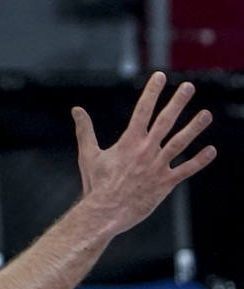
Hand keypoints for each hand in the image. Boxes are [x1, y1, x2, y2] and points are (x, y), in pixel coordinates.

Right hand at [72, 72, 215, 235]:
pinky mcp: (166, 182)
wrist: (106, 211)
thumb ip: (85, 130)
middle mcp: (147, 150)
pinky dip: (200, 160)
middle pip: (166, 121)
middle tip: (188, 87)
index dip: (152, 92)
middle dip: (178, 102)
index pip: (142, 110)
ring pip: (181, 142)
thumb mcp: (88, 154)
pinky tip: (211, 151)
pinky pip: (186, 169)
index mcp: (129, 141)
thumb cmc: (96, 184)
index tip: (160, 77)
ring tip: (206, 114)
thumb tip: (76, 110)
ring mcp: (159, 166)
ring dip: (195, 127)